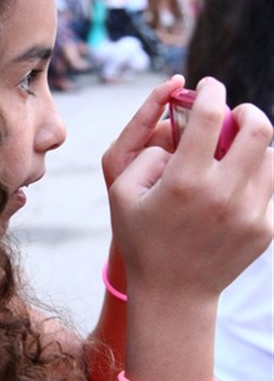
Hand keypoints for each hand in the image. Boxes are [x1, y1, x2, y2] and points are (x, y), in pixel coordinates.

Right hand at [108, 77, 272, 299]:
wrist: (174, 295)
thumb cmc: (142, 241)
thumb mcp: (122, 194)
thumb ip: (146, 154)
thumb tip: (176, 136)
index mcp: (185, 181)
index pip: (211, 115)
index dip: (211, 91)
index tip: (209, 85)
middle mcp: (223, 194)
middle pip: (258, 128)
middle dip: (246, 110)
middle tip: (233, 114)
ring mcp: (249, 213)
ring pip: (271, 156)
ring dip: (254, 144)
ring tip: (233, 153)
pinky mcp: (264, 229)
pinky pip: (270, 187)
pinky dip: (256, 176)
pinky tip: (235, 186)